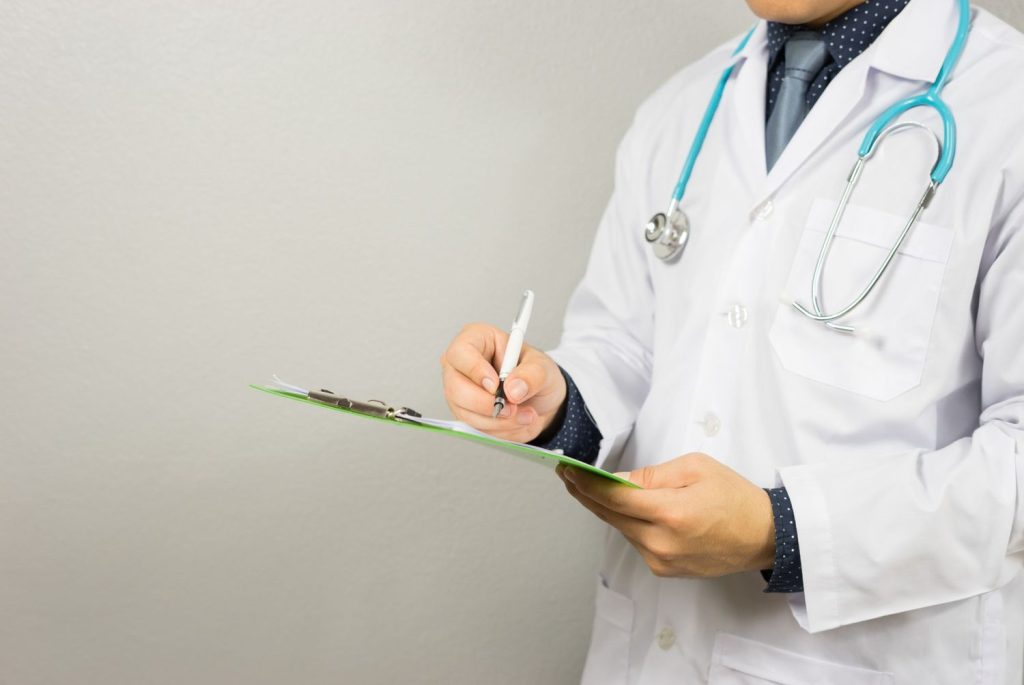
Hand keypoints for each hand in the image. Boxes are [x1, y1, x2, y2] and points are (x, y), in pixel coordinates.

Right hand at [440, 322, 566, 441]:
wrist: (539, 399)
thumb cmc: (534, 374)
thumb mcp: (543, 367)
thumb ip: (532, 375)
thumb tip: (513, 389)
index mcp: (476, 340)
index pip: (460, 352)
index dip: (475, 370)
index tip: (496, 385)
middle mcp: (461, 366)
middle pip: (456, 387)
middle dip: (485, 403)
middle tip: (512, 408)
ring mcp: (459, 391)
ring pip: (466, 412)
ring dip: (499, 420)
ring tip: (525, 414)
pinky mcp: (465, 413)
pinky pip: (475, 427)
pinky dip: (499, 429)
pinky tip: (516, 420)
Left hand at [557, 453, 775, 577]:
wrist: (766, 536)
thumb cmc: (735, 497)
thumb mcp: (696, 468)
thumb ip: (652, 474)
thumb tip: (617, 480)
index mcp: (670, 513)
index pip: (614, 497)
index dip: (585, 483)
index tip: (567, 470)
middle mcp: (661, 543)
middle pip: (609, 515)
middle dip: (586, 493)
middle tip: (568, 475)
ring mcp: (661, 560)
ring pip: (621, 528)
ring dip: (607, 509)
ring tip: (590, 486)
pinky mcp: (664, 570)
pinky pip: (636, 541)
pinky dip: (628, 523)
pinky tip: (627, 509)